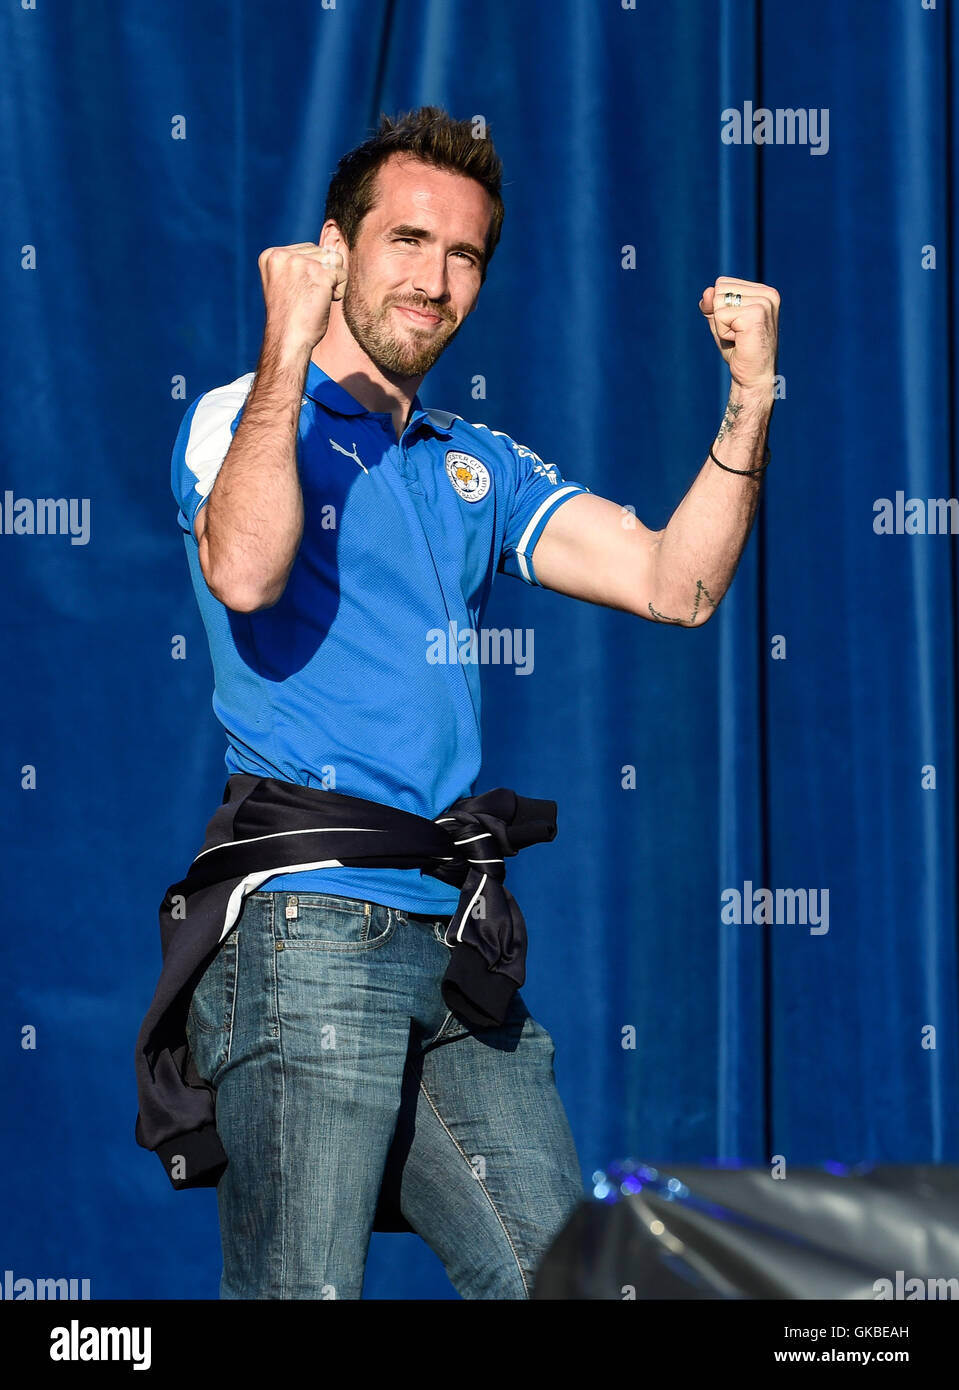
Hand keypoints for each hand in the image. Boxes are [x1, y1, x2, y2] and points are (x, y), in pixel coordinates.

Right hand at [257, 241, 347, 351]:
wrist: (287, 340)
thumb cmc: (289, 318)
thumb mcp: (286, 282)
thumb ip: (297, 264)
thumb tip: (330, 251)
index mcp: (271, 255)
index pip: (308, 250)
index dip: (312, 273)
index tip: (298, 293)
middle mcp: (283, 255)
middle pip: (323, 252)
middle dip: (323, 275)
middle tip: (307, 298)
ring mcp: (301, 263)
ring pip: (335, 260)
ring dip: (333, 282)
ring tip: (316, 299)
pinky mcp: (319, 274)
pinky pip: (343, 275)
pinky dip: (339, 292)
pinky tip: (324, 303)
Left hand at [699, 276, 779, 391]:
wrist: (753, 377)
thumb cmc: (739, 351)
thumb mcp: (720, 323)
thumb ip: (711, 305)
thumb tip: (707, 291)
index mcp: (763, 291)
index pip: (722, 283)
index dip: (719, 308)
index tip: (736, 326)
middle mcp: (767, 293)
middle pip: (718, 289)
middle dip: (720, 316)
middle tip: (737, 334)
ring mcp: (764, 302)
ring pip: (718, 302)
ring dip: (721, 325)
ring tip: (739, 337)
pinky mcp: (756, 313)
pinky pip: (720, 316)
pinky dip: (723, 332)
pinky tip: (739, 341)